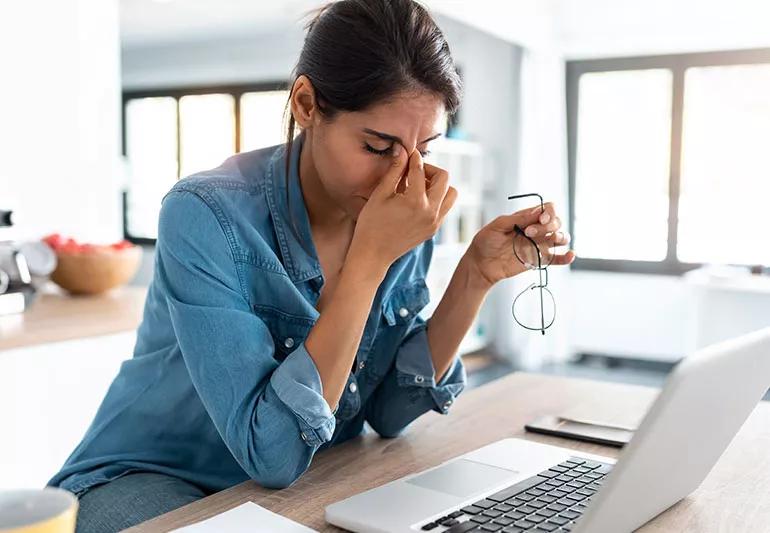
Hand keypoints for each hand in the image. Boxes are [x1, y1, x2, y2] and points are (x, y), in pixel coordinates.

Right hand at [349, 147, 457, 270]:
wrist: (373, 255)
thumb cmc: (371, 224)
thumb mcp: (380, 194)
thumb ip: (395, 171)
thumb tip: (402, 150)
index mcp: (415, 201)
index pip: (420, 170)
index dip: (413, 158)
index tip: (408, 152)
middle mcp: (430, 212)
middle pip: (444, 178)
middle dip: (429, 170)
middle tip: (413, 171)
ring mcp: (435, 222)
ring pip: (451, 193)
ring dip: (438, 185)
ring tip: (418, 186)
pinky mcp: (434, 230)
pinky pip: (445, 208)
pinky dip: (436, 199)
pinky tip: (417, 200)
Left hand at [465, 202, 574, 287]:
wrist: (481, 264)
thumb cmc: (486, 242)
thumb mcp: (497, 226)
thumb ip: (517, 219)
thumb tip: (537, 212)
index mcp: (527, 218)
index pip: (547, 209)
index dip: (549, 212)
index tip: (540, 218)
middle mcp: (536, 229)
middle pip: (556, 222)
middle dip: (548, 225)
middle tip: (529, 233)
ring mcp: (539, 245)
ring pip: (561, 237)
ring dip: (561, 236)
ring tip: (552, 240)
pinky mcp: (539, 260)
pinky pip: (557, 258)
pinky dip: (566, 257)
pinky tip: (570, 255)